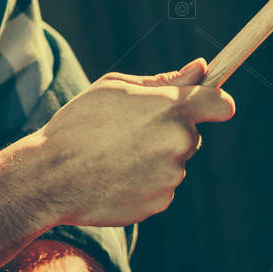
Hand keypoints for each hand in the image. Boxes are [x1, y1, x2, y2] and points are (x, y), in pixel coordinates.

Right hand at [26, 57, 234, 226]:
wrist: (51, 177)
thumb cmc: (78, 124)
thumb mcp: (115, 88)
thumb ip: (164, 80)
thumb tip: (201, 68)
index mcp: (170, 108)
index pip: (221, 103)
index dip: (216, 102)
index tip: (209, 104)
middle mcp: (178, 142)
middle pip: (192, 133)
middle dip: (169, 130)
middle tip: (128, 131)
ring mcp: (171, 176)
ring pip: (175, 160)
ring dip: (155, 157)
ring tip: (114, 155)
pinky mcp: (160, 202)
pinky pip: (162, 185)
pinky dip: (145, 181)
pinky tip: (114, 176)